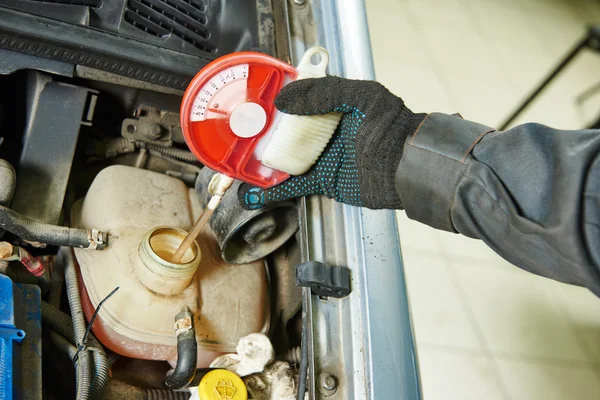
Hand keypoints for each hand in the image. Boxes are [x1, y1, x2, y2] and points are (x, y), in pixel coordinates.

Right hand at [238, 76, 424, 209]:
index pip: (298, 97)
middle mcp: (324, 129)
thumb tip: (284, 100)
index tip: (251, 100)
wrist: (408, 169)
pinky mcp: (324, 181)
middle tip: (236, 134)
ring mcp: (322, 156)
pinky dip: (273, 192)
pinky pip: (294, 185)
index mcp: (333, 105)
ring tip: (236, 165)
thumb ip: (325, 92)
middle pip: (285, 129)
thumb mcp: (362, 96)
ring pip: (284, 158)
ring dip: (261, 163)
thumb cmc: (391, 127)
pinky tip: (253, 196)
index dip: (275, 98)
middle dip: (261, 132)